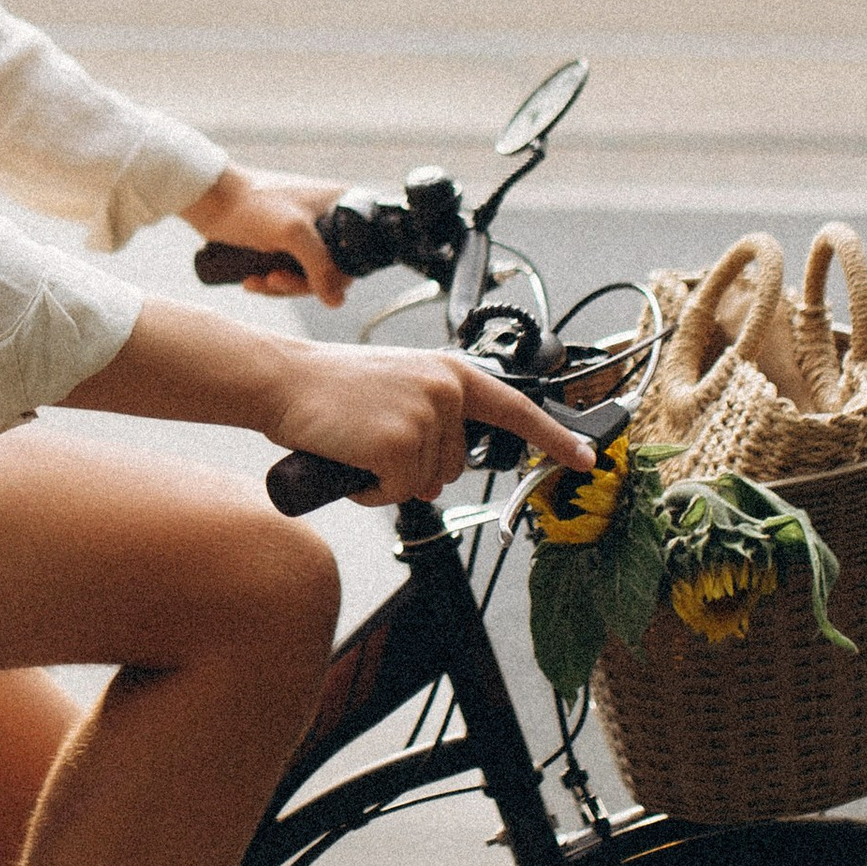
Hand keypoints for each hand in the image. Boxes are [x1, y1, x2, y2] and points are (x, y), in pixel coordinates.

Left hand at [187, 164, 347, 305]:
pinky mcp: (281, 240)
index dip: (335, 276)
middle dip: (299, 283)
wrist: (209, 197)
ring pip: (305, 273)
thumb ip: (319, 265)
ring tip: (257, 281)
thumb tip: (336, 300)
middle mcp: (326, 215)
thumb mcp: (292, 233)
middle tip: (274, 280)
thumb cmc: (251, 205)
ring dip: (281, 285)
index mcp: (340, 203)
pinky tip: (251, 281)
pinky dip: (271, 281)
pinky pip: (286, 270)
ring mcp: (303, 229)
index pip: (354, 252)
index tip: (309, 283)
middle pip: (329, 268)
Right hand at [270, 341, 597, 507]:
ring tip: (356, 442)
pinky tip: (349, 459)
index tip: (584, 457)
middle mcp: (446, 391)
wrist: (282, 380)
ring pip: (424, 483)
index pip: (516, 409)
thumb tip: (441, 470)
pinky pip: (396, 493)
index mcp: (450, 372)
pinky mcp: (398, 445)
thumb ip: (433, 412)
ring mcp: (424, 418)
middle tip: (371, 436)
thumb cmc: (330, 388)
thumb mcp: (397, 386)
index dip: (553, 437)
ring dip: (389, 479)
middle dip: (415, 467)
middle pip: (453, 464)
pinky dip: (371, 490)